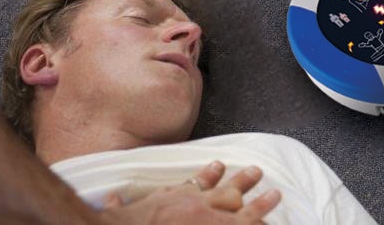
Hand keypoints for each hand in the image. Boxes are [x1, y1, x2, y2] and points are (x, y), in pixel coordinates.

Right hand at [100, 161, 280, 223]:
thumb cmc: (124, 221)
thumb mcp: (122, 210)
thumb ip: (117, 204)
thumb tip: (108, 198)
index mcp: (176, 201)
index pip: (197, 184)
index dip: (209, 174)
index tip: (219, 165)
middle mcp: (195, 209)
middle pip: (226, 193)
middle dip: (243, 183)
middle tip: (257, 171)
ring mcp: (208, 222)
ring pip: (241, 213)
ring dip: (259, 206)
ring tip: (275, 196)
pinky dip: (251, 223)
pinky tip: (266, 223)